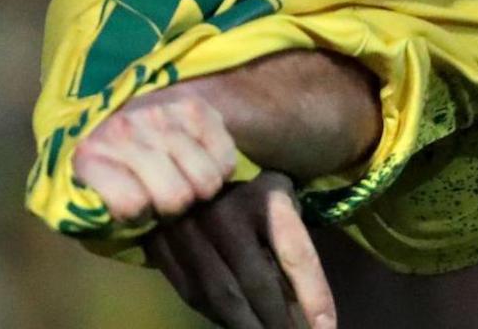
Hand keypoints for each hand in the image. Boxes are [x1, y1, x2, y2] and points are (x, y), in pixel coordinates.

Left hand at [73, 88, 238, 222]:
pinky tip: (200, 160)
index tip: (138, 208)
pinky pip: (226, 160)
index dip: (141, 216)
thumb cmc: (110, 171)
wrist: (121, 111)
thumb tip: (145, 233)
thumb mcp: (93, 197)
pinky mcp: (196, 107)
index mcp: (90, 156)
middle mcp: (125, 129)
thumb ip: (109, 217)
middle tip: (165, 196)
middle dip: (175, 206)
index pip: (133, 203)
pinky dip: (219, 169)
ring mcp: (162, 114)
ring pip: (206, 179)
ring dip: (199, 188)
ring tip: (183, 178)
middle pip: (176, 196)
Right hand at [146, 171, 335, 328]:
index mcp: (267, 198)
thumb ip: (292, 245)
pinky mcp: (162, 244)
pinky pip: (194, 294)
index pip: (296, 254)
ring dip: (248, 326)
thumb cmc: (252, 193)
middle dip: (278, 322)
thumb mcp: (281, 202)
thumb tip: (305, 307)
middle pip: (258, 283)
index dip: (315, 296)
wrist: (188, 165)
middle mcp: (227, 211)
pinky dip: (217, 317)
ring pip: (223, 295)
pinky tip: (235, 324)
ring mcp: (191, 228)